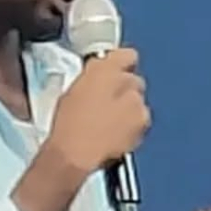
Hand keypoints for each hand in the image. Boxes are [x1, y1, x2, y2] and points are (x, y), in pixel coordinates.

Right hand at [49, 49, 149, 173]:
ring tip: (106, 121)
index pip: (127, 55)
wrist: (76, 154)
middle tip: (104, 101)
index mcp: (107, 68)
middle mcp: (128, 83)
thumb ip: (93, 75)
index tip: (112, 71)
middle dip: (123, 89)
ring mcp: (138, 106)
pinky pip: (139, 121)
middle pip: (134, 81)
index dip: (119, 64)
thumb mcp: (72, 90)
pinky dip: (130, 125)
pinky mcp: (142, 127)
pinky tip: (112, 133)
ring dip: (128, 108)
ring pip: (138, 102)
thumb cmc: (68, 124)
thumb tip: (100, 72)